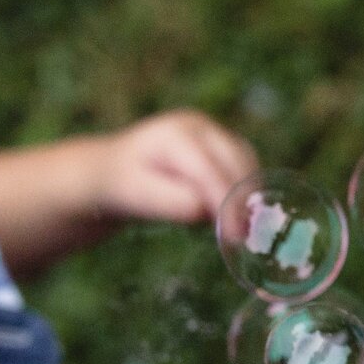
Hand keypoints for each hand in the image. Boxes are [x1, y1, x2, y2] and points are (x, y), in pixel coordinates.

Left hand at [87, 112, 259, 227]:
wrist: (115, 169)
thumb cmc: (123, 184)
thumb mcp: (136, 195)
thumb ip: (168, 201)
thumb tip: (204, 208)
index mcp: (175, 134)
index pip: (209, 169)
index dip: (225, 202)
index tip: (233, 235)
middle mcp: (199, 126)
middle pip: (236, 160)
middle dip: (242, 199)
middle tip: (242, 237)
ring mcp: (213, 132)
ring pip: (246, 162)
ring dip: (248, 194)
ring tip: (238, 229)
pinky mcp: (222, 145)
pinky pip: (244, 167)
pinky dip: (245, 190)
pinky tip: (235, 214)